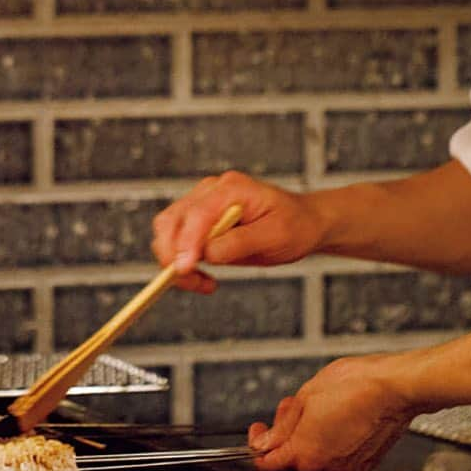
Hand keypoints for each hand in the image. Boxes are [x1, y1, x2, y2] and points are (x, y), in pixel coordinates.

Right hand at [151, 170, 324, 292]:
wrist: (302, 223)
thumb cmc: (294, 225)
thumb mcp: (274, 236)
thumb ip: (239, 242)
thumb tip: (206, 254)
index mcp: (232, 187)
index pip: (197, 213)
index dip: (187, 242)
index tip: (185, 269)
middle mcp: (211, 191)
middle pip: (172, 220)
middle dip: (173, 255)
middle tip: (193, 282)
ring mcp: (203, 204)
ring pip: (167, 231)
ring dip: (175, 262)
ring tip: (201, 282)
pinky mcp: (199, 221)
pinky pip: (176, 242)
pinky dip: (182, 264)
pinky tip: (203, 278)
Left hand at [247, 353, 415, 470]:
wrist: (395, 387)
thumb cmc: (357, 385)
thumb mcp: (306, 396)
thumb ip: (281, 426)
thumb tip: (265, 442)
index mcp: (305, 455)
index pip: (267, 462)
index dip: (258, 443)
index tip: (259, 430)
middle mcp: (325, 470)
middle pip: (290, 463)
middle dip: (285, 436)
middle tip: (293, 409)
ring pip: (314, 461)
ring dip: (308, 439)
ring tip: (319, 408)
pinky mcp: (362, 466)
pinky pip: (335, 460)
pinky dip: (329, 444)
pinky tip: (336, 419)